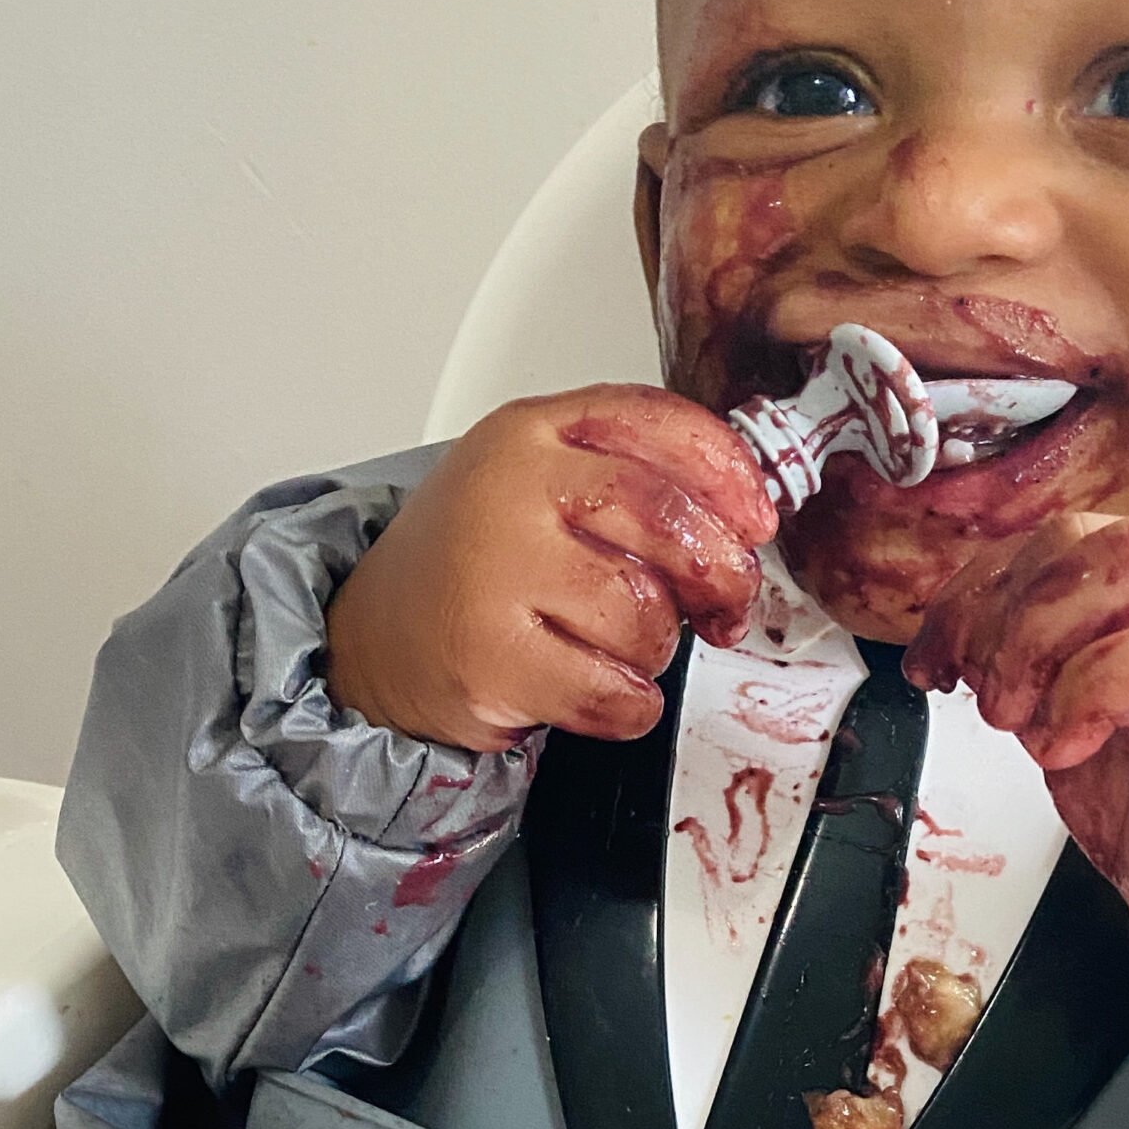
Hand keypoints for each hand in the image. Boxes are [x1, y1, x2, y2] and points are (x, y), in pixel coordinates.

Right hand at [326, 387, 776, 749]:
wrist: (372, 640)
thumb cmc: (472, 565)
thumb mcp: (535, 485)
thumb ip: (629, 480)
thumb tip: (743, 520)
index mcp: (531, 433)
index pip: (657, 424)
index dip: (728, 474)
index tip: (756, 519)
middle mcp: (510, 490)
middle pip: (664, 516)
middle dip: (720, 571)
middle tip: (725, 602)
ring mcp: (494, 573)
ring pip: (643, 611)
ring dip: (658, 647)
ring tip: (623, 649)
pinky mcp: (490, 658)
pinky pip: (611, 690)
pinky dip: (630, 705)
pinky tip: (605, 693)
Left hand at [904, 513, 1128, 1056]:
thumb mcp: (1095, 734)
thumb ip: (1044, 676)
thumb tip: (962, 645)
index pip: (1070, 539)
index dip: (983, 587)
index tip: (935, 658)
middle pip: (1099, 534)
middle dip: (1005, 606)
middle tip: (980, 693)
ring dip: (1039, 638)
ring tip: (1016, 720)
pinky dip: (1092, 690)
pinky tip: (1064, 748)